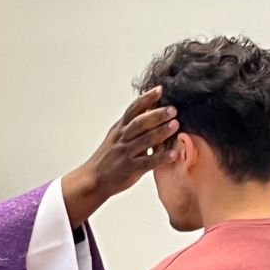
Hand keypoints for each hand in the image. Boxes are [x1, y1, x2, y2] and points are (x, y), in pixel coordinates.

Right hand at [60, 87, 179, 226]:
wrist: (93, 179)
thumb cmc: (108, 157)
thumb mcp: (116, 136)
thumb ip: (131, 124)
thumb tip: (149, 107)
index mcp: (120, 129)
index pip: (133, 109)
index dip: (146, 99)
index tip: (160, 90)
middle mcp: (122, 138)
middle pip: (140, 123)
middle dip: (157, 115)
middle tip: (172, 109)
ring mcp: (125, 153)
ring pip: (145, 140)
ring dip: (161, 132)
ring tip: (176, 125)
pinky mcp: (130, 168)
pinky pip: (148, 162)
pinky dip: (161, 157)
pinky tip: (174, 154)